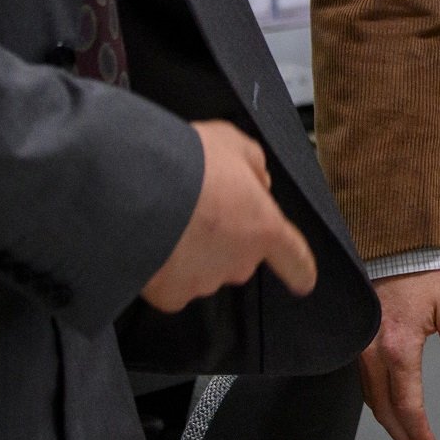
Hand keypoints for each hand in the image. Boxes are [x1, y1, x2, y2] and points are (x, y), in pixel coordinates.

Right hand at [141, 120, 317, 311]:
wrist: (136, 190)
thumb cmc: (187, 164)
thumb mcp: (233, 144)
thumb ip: (254, 167)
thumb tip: (257, 183)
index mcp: (264, 227)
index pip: (295, 258)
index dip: (300, 270)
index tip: (303, 282)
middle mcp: (240, 261)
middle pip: (238, 255)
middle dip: (223, 237)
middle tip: (199, 210)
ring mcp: (205, 281)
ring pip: (203, 269)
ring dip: (191, 250)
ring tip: (170, 220)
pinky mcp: (171, 295)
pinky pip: (172, 283)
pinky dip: (164, 268)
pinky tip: (154, 242)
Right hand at [358, 268, 439, 439]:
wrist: (394, 248)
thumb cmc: (423, 274)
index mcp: (399, 347)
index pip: (407, 405)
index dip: (419, 433)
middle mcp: (374, 353)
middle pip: (385, 410)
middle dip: (403, 437)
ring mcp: (361, 349)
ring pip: (371, 400)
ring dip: (390, 425)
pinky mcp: (357, 343)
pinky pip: (364, 384)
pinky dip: (377, 404)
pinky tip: (389, 410)